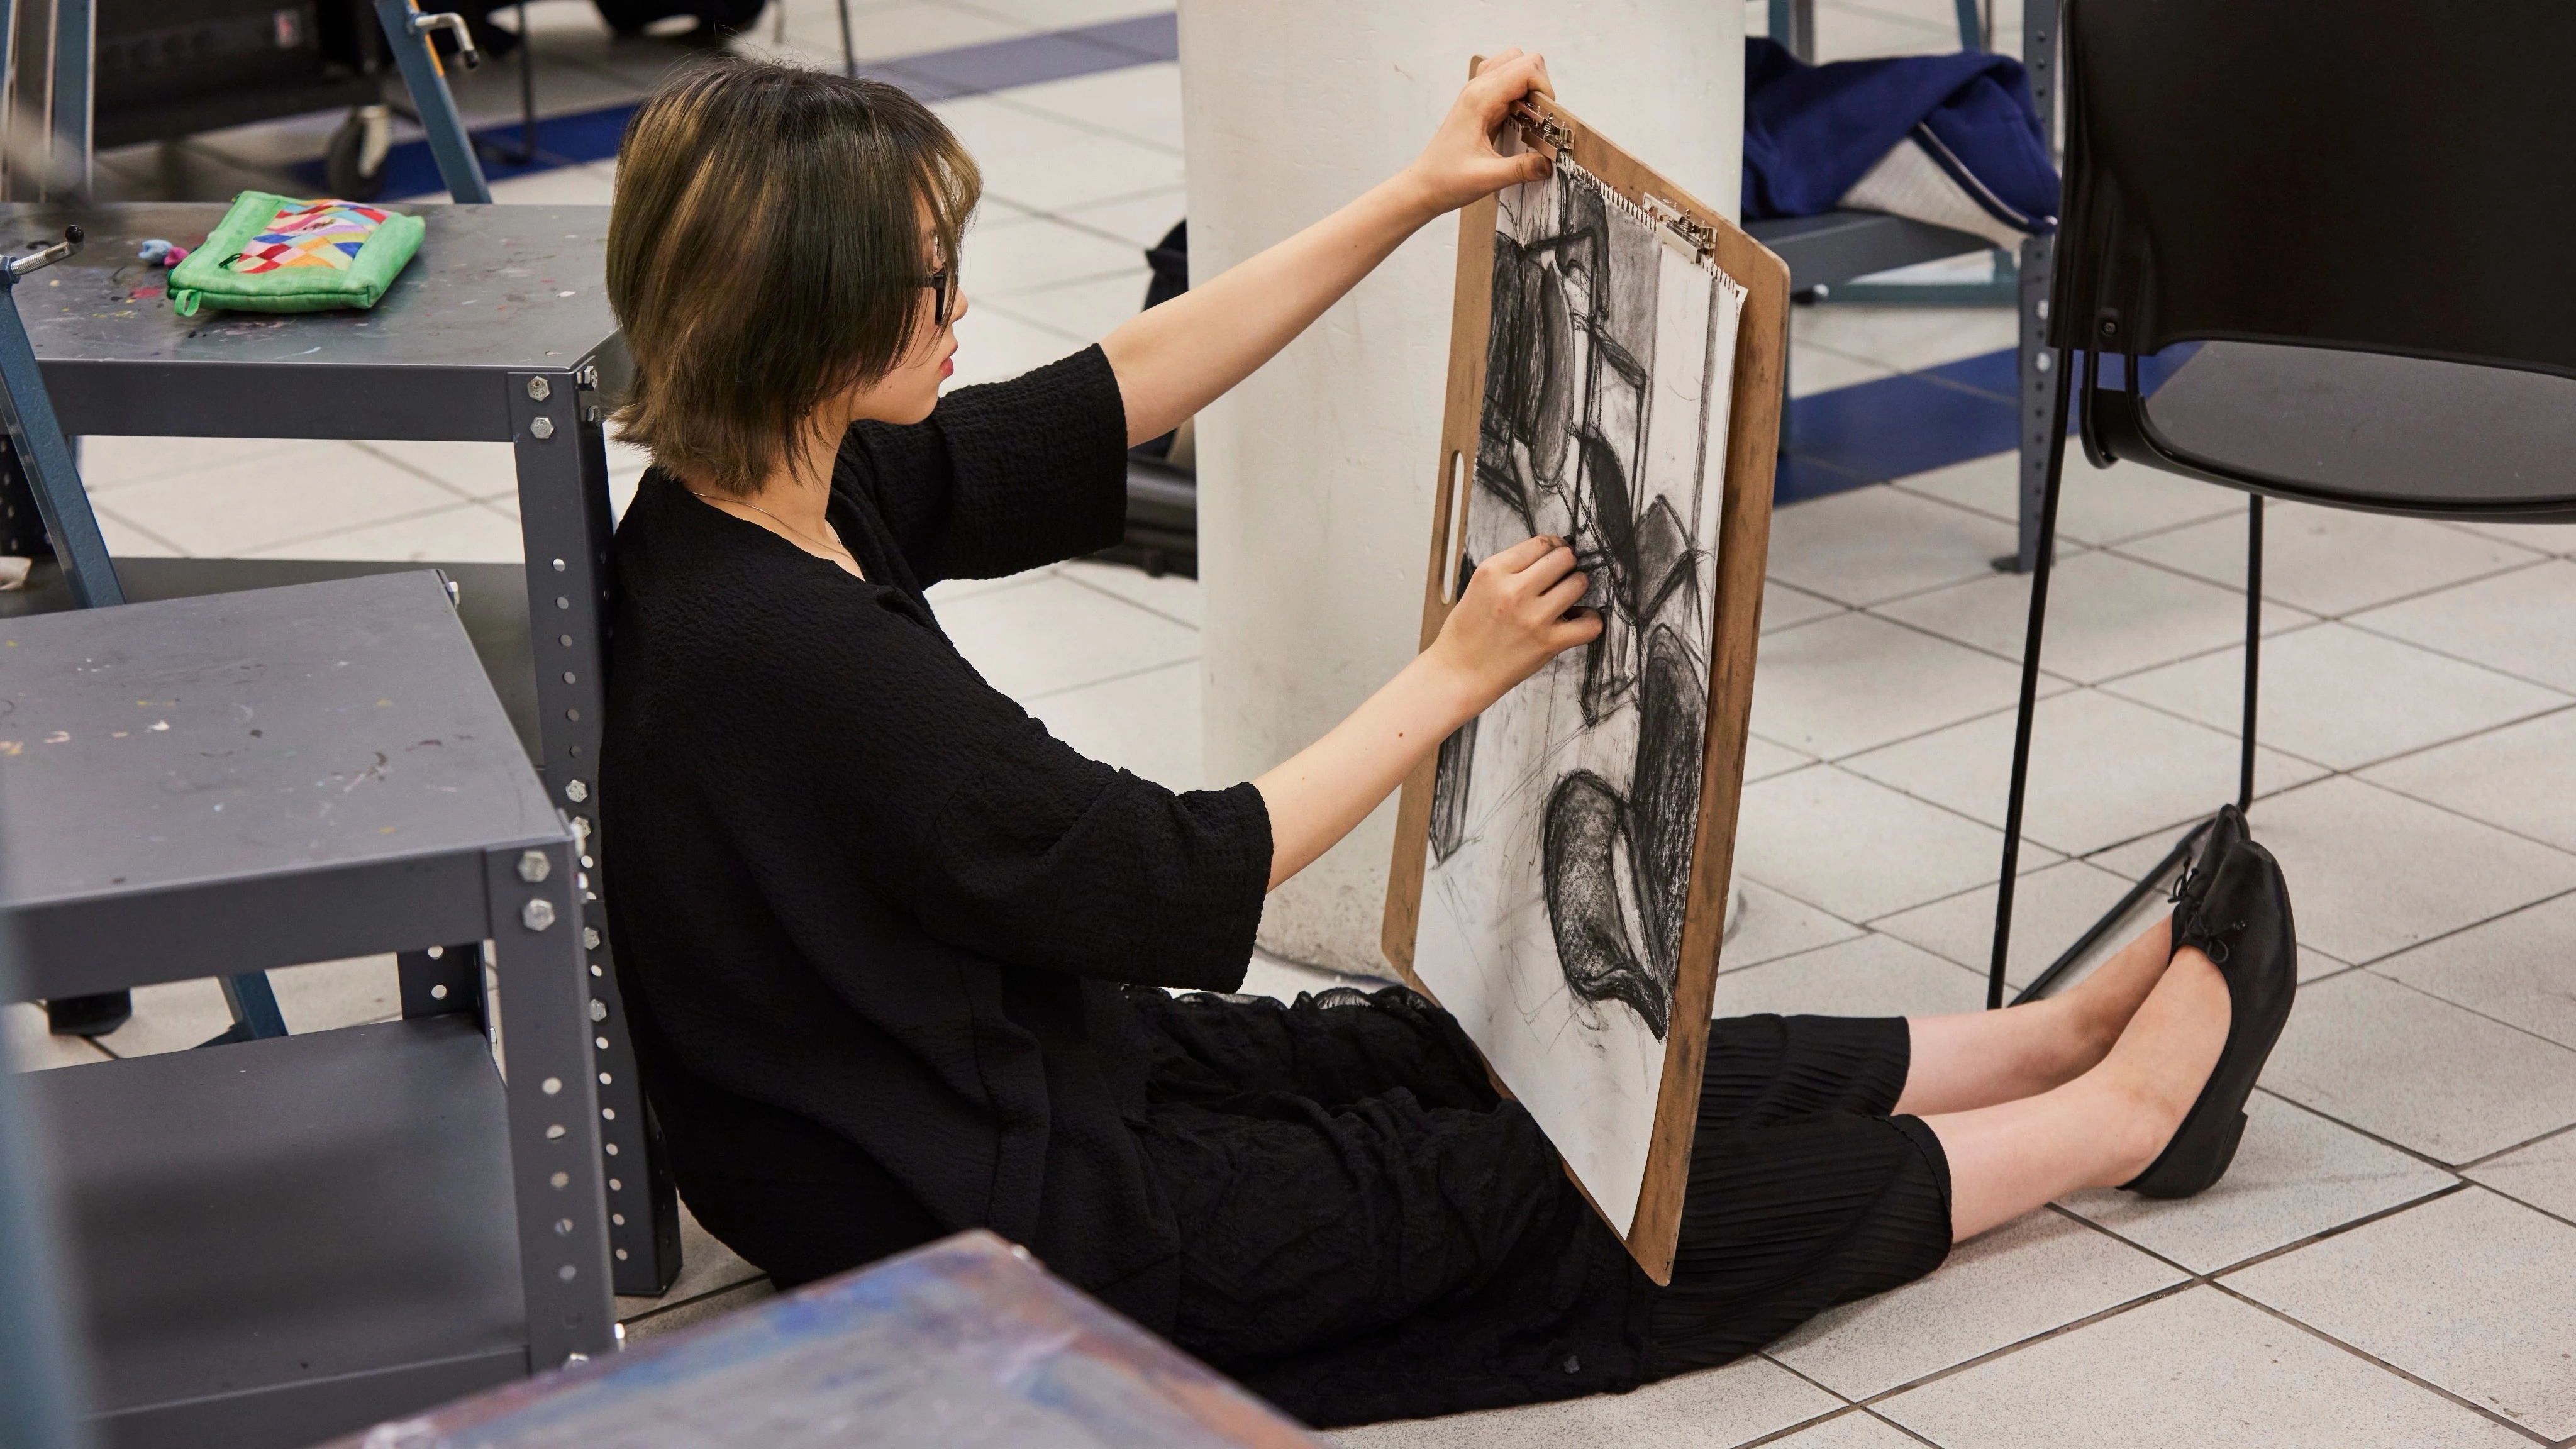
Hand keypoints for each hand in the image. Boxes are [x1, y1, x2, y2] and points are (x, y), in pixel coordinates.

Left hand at [1398, 49, 1556, 218]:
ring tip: (1531, 115)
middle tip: (1540, 116)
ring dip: (1529, 84)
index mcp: (1480, 100)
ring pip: (1514, 64)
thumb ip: (1520, 169)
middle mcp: (1477, 89)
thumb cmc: (1446, 179)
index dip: (1544, 88)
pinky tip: (1519, 116)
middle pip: (1522, 59)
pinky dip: (1519, 90)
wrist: (1423, 185)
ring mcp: (1476, 92)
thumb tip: (1549, 162)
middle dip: (1540, 84)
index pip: (1526, 69)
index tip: (1547, 116)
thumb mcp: (1487, 178)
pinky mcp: (1478, 101)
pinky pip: (1505, 80)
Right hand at [1428, 534, 1602, 710]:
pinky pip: (1589, 625)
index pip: (1540, 543)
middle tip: (1562, 576)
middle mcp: (1514, 590)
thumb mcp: (1478, 587)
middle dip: (1567, 564)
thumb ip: (1509, 570)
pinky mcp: (1547, 643)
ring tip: (1567, 598)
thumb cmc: (1465, 633)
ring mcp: (1533, 617)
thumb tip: (1547, 557)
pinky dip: (1591, 621)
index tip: (1556, 554)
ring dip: (1577, 588)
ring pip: (1578, 584)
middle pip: (1563, 558)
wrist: (1457, 673)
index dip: (1554, 546)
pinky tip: (1580, 621)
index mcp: (1493, 572)